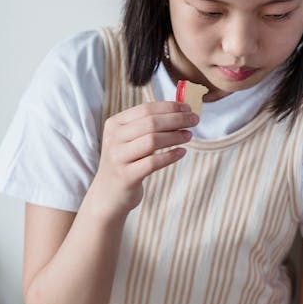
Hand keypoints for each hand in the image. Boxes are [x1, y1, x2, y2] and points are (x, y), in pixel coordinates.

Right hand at [89, 101, 196, 218]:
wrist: (108, 195)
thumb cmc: (126, 163)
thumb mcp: (129, 140)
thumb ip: (147, 125)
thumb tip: (180, 111)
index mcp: (114, 124)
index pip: (146, 109)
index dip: (170, 107)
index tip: (188, 108)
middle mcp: (113, 138)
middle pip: (151, 122)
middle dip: (177, 119)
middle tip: (194, 120)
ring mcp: (118, 157)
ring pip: (152, 140)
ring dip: (175, 136)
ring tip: (189, 136)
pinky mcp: (126, 176)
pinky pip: (153, 162)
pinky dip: (170, 156)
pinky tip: (182, 152)